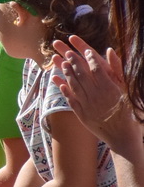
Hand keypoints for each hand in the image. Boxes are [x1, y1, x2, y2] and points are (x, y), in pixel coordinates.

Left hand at [51, 36, 138, 151]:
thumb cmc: (129, 112)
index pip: (96, 69)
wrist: (123, 136)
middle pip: (82, 75)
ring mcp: (88, 106)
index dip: (89, 58)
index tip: (84, 50)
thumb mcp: (126, 90)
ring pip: (75, 86)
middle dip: (74, 62)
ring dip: (67, 74)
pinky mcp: (82, 115)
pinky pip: (71, 100)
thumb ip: (117, 70)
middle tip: (67, 52)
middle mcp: (97, 96)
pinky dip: (64, 90)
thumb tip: (109, 51)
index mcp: (110, 89)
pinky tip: (58, 82)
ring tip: (61, 63)